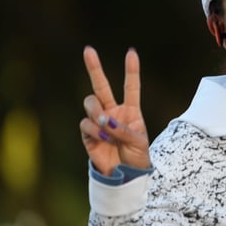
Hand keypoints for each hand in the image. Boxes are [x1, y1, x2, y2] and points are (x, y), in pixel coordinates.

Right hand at [79, 46, 149, 174]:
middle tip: (88, 50)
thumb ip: (124, 129)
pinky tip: (103, 138)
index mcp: (131, 111)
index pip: (131, 87)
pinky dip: (94, 130)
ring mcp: (99, 121)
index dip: (131, 70)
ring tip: (106, 126)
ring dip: (97, 112)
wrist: (124, 176)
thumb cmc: (137, 157)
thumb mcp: (139, 142)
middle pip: (101, 86)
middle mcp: (113, 112)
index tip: (131, 53)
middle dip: (94, 68)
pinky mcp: (87, 133)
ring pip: (90, 103)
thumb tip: (105, 121)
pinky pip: (86, 123)